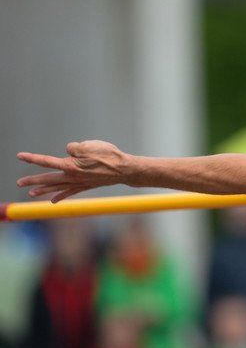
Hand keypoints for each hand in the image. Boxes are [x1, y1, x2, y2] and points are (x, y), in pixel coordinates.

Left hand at [16, 140, 134, 201]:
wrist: (125, 169)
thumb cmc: (109, 156)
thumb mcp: (89, 146)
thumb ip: (74, 148)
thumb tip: (68, 151)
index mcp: (70, 166)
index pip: (47, 161)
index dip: (32, 158)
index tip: (20, 156)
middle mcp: (72, 177)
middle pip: (48, 179)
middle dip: (32, 180)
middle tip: (19, 183)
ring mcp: (79, 183)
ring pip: (57, 187)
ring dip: (43, 190)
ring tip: (31, 193)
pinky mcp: (87, 186)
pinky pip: (70, 192)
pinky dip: (60, 196)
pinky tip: (53, 201)